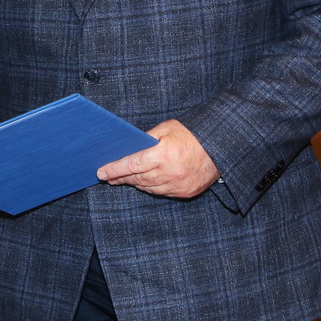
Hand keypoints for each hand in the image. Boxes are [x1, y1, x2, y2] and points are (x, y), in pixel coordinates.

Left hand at [96, 119, 218, 198]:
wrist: (220, 147)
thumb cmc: (192, 134)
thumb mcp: (167, 128)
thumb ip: (147, 139)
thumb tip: (128, 148)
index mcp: (164, 154)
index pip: (132, 164)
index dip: (114, 169)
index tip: (101, 172)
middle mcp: (170, 173)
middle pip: (137, 179)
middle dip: (121, 177)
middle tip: (108, 176)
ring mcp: (178, 185)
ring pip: (148, 188)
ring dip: (134, 183)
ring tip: (124, 178)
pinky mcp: (185, 192)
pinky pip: (161, 192)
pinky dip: (151, 187)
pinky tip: (144, 182)